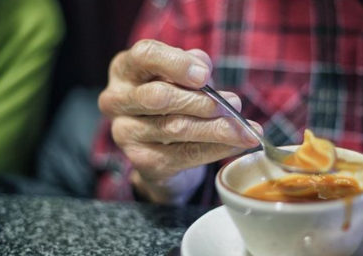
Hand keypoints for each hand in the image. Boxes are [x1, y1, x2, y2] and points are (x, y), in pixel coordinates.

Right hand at [98, 40, 261, 202]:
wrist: (162, 148)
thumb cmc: (174, 100)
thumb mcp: (182, 76)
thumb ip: (193, 67)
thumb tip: (203, 67)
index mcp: (125, 69)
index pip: (145, 55)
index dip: (176, 63)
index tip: (205, 75)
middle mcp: (117, 100)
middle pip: (159, 97)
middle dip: (202, 101)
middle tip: (234, 104)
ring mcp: (126, 132)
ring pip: (176, 128)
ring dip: (217, 128)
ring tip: (245, 129)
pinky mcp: (142, 161)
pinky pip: (185, 154)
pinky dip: (216, 149)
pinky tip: (236, 145)